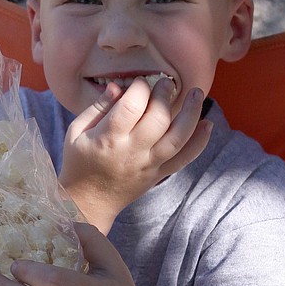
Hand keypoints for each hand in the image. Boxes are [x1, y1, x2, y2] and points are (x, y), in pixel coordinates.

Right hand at [60, 79, 212, 232]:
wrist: (88, 203)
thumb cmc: (79, 162)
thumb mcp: (77, 132)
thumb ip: (97, 107)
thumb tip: (118, 86)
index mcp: (108, 139)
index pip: (131, 106)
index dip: (140, 87)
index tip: (140, 81)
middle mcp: (131, 152)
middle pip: (158, 119)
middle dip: (166, 94)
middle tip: (166, 82)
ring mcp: (148, 165)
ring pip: (177, 138)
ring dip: (191, 113)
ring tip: (197, 94)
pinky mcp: (158, 174)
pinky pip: (183, 159)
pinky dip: (199, 143)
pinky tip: (208, 124)